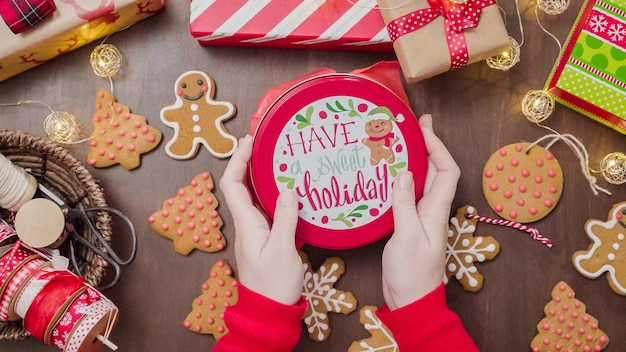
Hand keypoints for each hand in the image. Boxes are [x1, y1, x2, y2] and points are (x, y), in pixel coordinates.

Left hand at [220, 135, 304, 304]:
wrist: (269, 310)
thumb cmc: (273, 285)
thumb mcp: (283, 251)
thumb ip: (285, 219)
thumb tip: (288, 190)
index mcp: (246, 224)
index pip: (232, 184)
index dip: (237, 160)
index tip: (250, 141)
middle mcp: (247, 224)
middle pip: (240, 186)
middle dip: (249, 161)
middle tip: (266, 143)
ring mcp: (255, 231)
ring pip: (253, 197)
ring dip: (261, 176)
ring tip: (277, 160)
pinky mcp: (265, 237)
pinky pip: (265, 208)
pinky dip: (273, 193)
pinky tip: (288, 190)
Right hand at [381, 114, 460, 309]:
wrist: (410, 300)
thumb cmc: (413, 273)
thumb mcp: (407, 237)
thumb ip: (404, 205)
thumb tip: (403, 173)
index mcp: (437, 210)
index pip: (447, 170)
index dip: (438, 147)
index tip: (423, 128)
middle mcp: (431, 209)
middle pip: (435, 170)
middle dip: (427, 145)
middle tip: (412, 125)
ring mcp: (420, 216)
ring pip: (421, 181)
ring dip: (414, 159)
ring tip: (398, 142)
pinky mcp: (407, 224)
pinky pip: (407, 194)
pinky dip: (400, 179)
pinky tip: (387, 174)